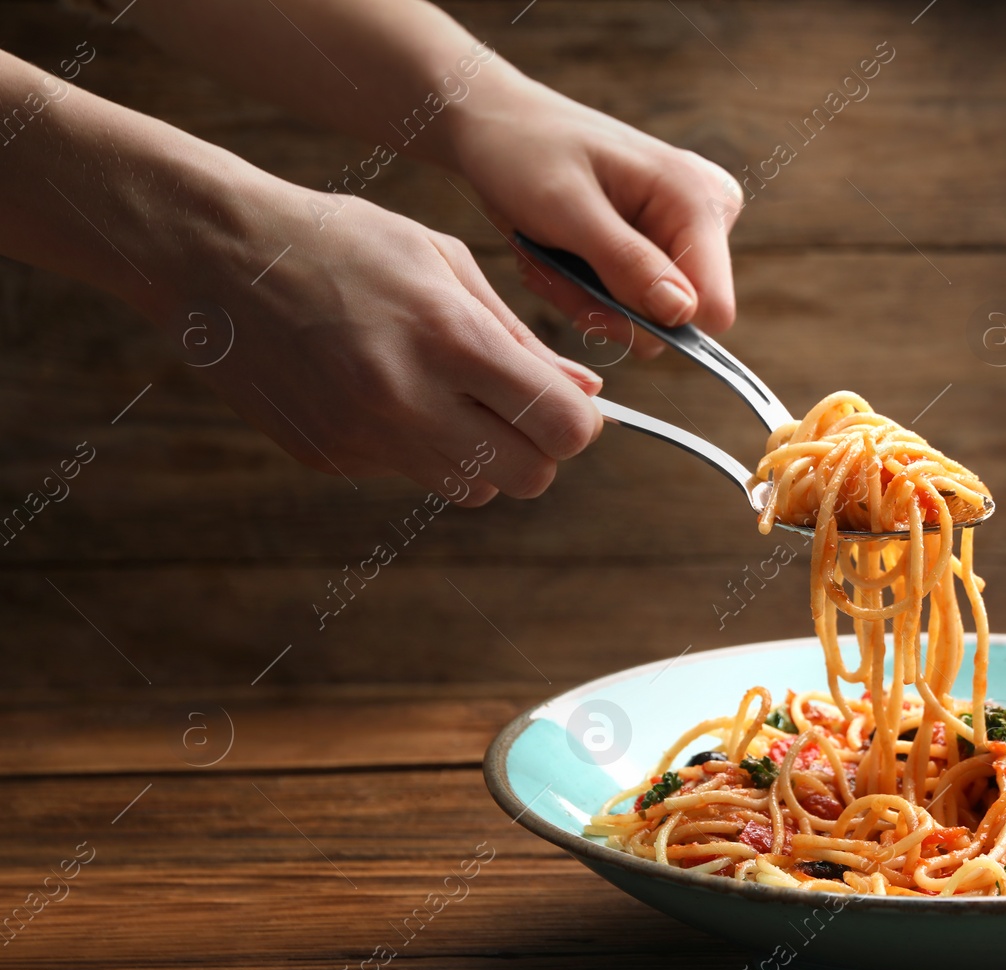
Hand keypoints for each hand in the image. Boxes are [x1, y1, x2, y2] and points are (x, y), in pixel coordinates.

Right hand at [148, 170, 603, 504]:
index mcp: (449, 340)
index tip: (568, 402)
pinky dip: (421, 448)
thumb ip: (521, 337)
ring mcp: (365, 438)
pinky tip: (388, 392)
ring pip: (474, 491)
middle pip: (529, 478)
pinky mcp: (331, 457)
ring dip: (485, 457)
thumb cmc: (340, 241)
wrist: (215, 256)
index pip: (561, 427)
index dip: (579, 422)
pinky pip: (412, 475)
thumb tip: (587, 394)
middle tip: (521, 410)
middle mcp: (409, 400)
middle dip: (541, 450)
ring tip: (455, 398)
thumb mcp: (443, 262)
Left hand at [448, 78, 744, 358]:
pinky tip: (560, 257)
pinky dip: (588, 291)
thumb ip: (627, 262)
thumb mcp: (567, 209)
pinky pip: (635, 302)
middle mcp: (706, 215)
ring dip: (590, 299)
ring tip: (551, 258)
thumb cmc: (526, 151)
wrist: (499, 123)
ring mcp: (684, 230)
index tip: (592, 297)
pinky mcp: (662, 244)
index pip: (711, 308)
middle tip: (556, 272)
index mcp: (697, 197)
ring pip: (650, 318)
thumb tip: (683, 314)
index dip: (652, 320)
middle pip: (676, 318)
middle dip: (610, 308)